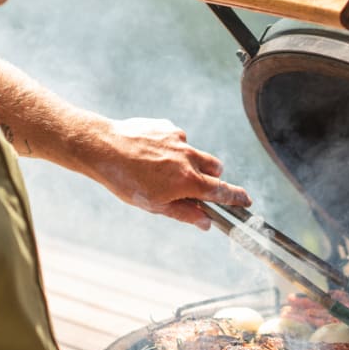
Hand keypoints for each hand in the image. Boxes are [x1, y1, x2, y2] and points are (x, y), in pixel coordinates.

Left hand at [79, 115, 252, 229]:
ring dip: (189, 162)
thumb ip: (184, 213)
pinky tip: (149, 154)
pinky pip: (177, 139)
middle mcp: (188, 157)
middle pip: (215, 168)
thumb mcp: (154, 205)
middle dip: (211, 177)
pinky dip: (170, 148)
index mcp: (187, 180)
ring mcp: (178, 139)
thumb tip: (206, 223)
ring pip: (195, 153)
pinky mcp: (166, 126)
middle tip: (193, 186)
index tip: (246, 200)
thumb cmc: (126, 181)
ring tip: (162, 170)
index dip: (236, 197)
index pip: (221, 190)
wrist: (102, 147)